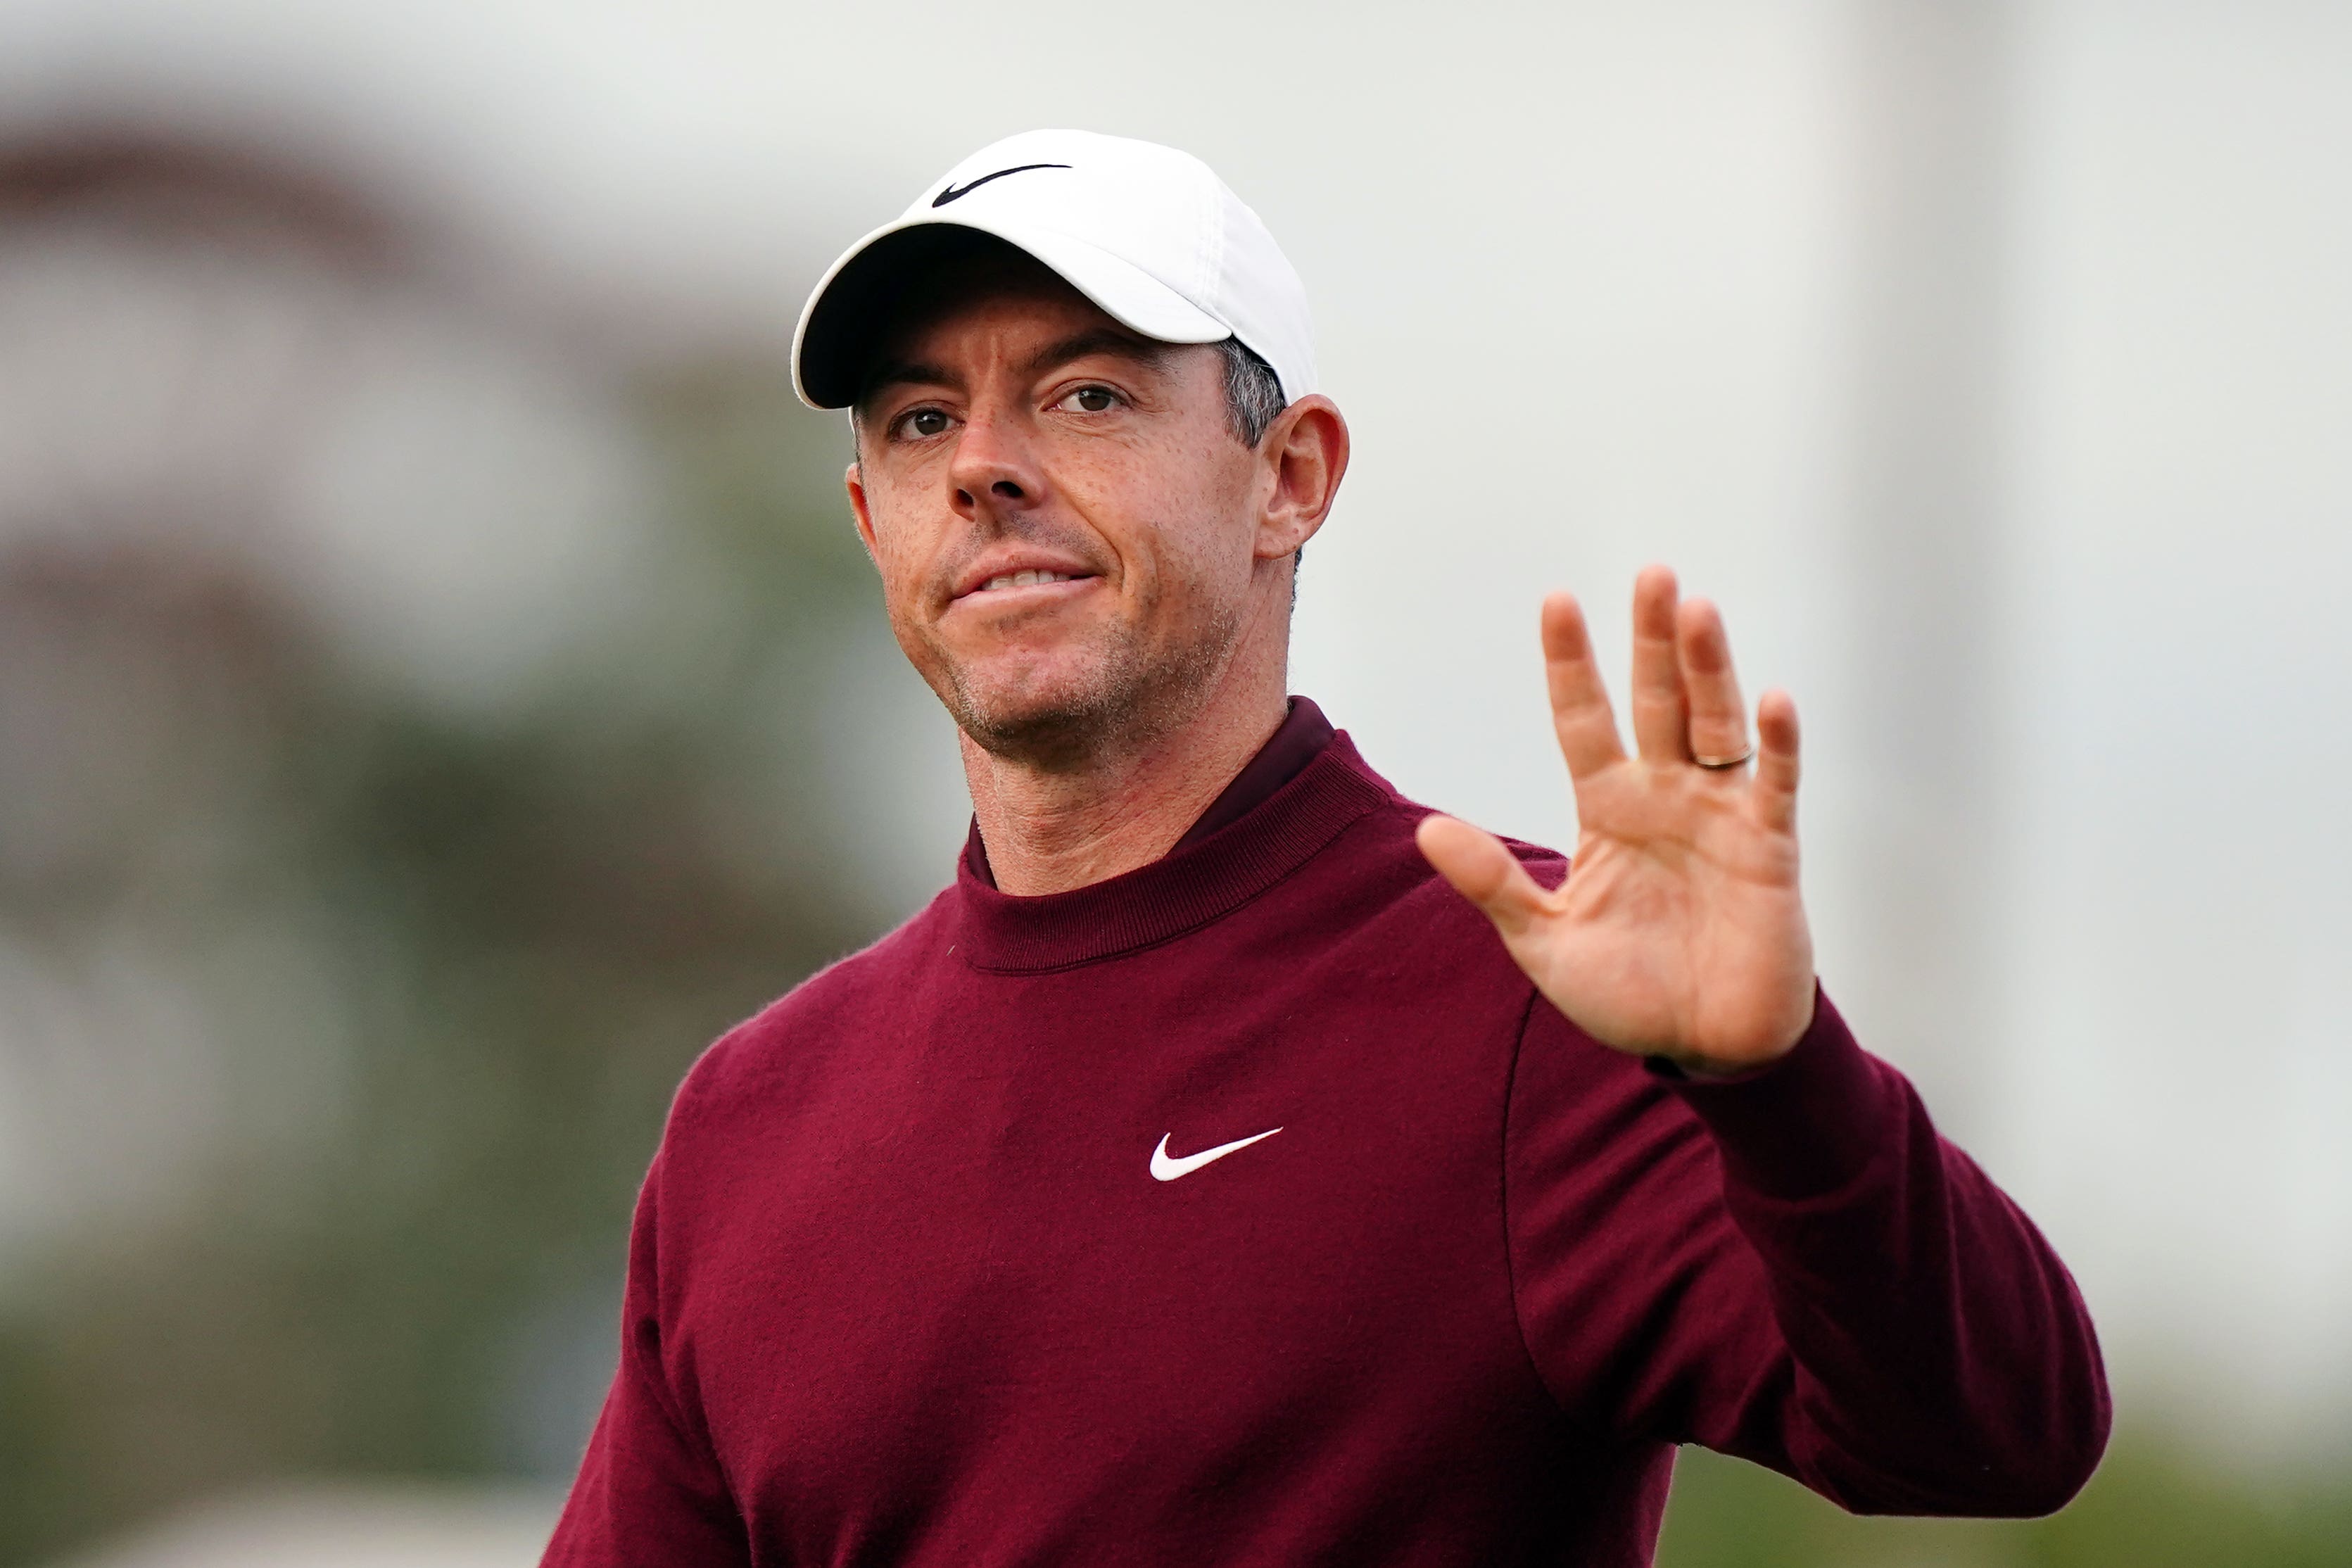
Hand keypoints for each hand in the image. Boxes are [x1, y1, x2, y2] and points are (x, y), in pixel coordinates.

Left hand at [1416, 567, 1814, 1072]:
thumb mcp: (1544, 942)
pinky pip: (1774, 786)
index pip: (1584, 720)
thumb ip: (1494, 884)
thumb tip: (1427, 831)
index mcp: (1608, 809)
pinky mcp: (1769, 850)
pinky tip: (1772, 699)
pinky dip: (1777, 745)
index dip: (1572, 664)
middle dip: (1652, 640)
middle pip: (1658, 702)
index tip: (1557, 600)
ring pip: (1715, 725)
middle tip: (1651, 574)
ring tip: (1696, 610)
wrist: (1703, 1048)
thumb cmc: (1629, 992)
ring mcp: (1721, 816)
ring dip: (1708, 669)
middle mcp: (1665, 797)